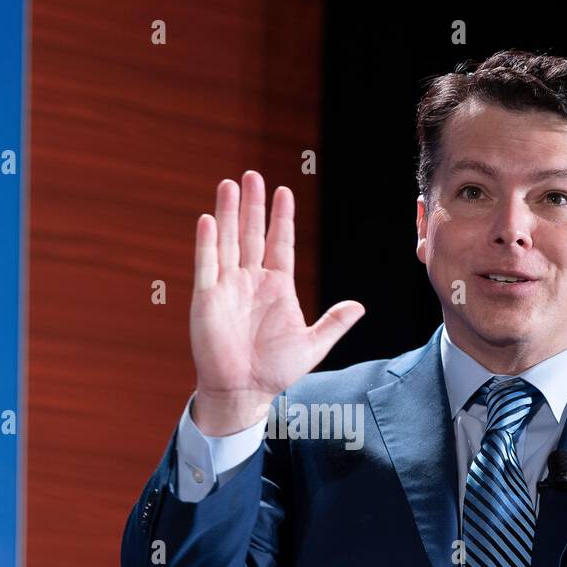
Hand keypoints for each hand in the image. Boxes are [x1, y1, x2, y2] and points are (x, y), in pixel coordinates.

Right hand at [189, 170, 365, 434]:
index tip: (284, 192)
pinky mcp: (207, 297)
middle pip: (252, 234)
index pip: (280, 243)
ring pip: (228, 241)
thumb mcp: (313, 345)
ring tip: (229, 185)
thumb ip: (334, 323)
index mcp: (278, 287)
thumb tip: (360, 307)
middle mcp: (251, 281)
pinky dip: (207, 241)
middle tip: (253, 175)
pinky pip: (206, 263)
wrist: (244, 391)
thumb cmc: (276, 370)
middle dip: (253, 205)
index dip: (282, 218)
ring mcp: (228, 286)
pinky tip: (210, 218)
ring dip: (229, 213)